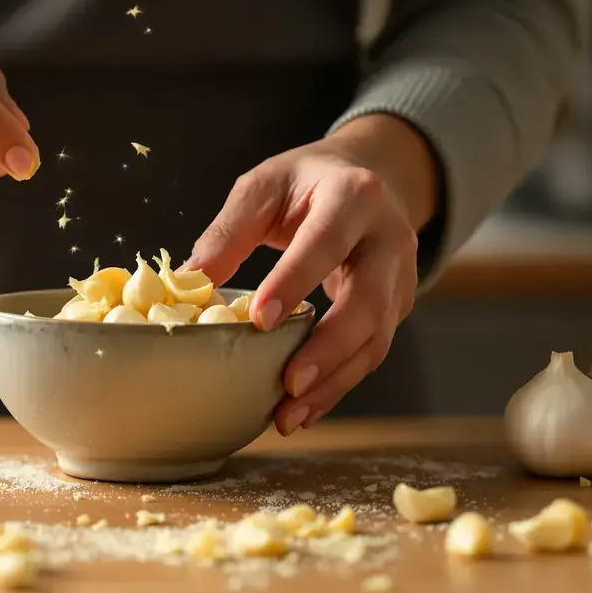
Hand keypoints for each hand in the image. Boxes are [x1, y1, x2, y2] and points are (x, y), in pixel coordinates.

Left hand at [183, 114, 439, 435]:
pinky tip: (305, 408)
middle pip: (368, 301)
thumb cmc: (306, 183)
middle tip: (288, 383)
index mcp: (353, 195)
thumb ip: (229, 231)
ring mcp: (400, 277)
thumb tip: (190, 281)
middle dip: (328, 348)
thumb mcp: (263, 187)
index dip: (295, 281)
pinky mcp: (397, 307)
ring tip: (290, 416)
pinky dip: (338, 384)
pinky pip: (371, 351)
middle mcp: (389, 238)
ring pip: (376, 338)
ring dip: (334, 382)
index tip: (259, 320)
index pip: (326, 242)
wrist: (368, 176)